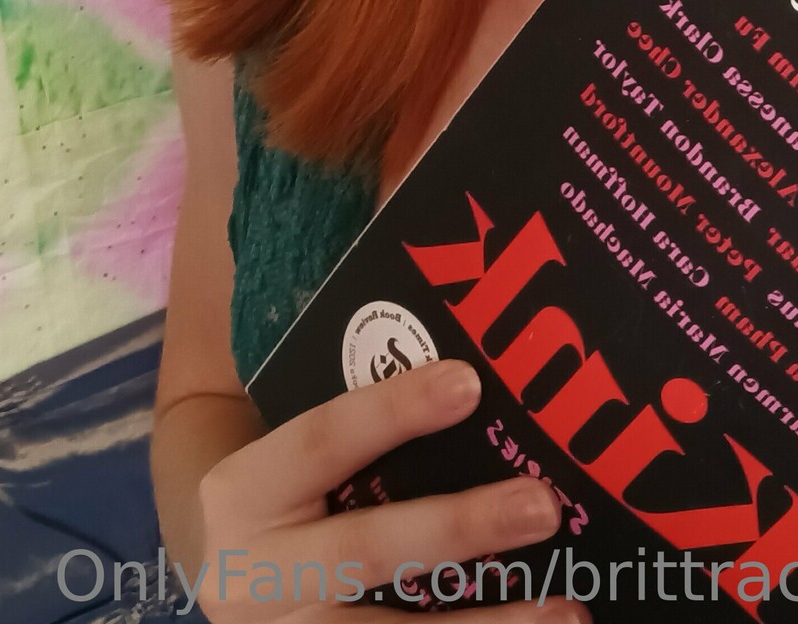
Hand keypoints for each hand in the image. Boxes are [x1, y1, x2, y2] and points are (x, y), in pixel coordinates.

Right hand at [188, 358, 589, 620]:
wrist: (228, 579)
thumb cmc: (292, 483)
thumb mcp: (293, 432)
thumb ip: (353, 362)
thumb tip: (424, 212)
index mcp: (243, 489)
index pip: (323, 439)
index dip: (394, 410)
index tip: (470, 381)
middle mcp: (253, 577)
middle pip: (367, 549)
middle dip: (460, 528)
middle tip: (545, 505)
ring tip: (569, 609)